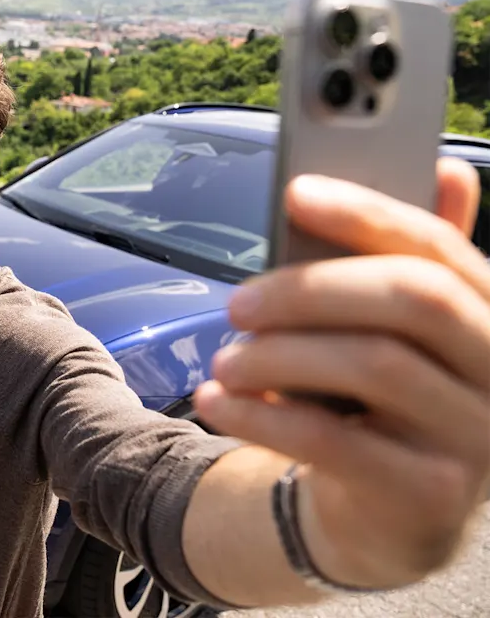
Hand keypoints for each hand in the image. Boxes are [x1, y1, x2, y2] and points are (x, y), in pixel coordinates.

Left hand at [195, 157, 489, 588]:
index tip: (295, 193)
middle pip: (415, 299)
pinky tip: (219, 404)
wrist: (389, 515)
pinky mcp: (432, 496)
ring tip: (224, 362)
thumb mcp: (390, 330)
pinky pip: (336, 441)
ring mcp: (478, 437)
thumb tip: (442, 167)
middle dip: (311, 290)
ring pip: (374, 366)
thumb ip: (401, 259)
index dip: (366, 213)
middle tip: (237, 303)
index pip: (439, 247)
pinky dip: (262, 416)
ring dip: (278, 356)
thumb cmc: (378, 400)